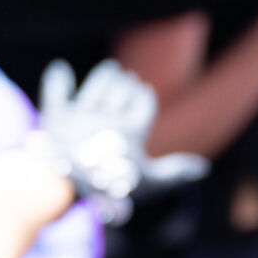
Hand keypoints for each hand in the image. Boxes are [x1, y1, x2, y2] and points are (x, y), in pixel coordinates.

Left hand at [30, 59, 207, 224]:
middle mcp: (107, 115)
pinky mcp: (54, 115)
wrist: (66, 186)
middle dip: (126, 82)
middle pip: (120, 90)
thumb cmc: (110, 188)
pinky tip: (59, 68)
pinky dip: (57, 79)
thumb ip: (174, 172)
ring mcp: (80, 113)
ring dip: (104, 76)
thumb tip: (203, 167)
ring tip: (110, 69)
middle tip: (127, 76)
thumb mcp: (147, 183)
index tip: (143, 88)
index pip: (142, 104)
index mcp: (131, 129)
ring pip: (95, 86)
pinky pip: (55, 92)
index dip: (143, 96)